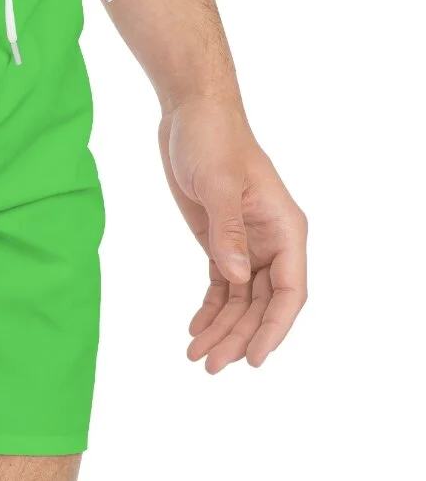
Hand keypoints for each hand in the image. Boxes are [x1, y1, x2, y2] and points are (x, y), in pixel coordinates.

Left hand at [159, 98, 307, 371]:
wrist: (192, 115)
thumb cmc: (213, 141)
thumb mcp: (219, 184)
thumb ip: (229, 231)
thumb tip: (237, 277)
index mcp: (286, 230)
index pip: (288, 291)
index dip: (273, 328)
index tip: (253, 358)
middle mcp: (272, 242)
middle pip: (262, 303)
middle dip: (238, 336)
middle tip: (209, 366)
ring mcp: (246, 243)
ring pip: (240, 299)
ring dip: (221, 328)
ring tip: (196, 356)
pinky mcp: (221, 240)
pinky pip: (221, 285)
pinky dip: (210, 308)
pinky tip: (195, 328)